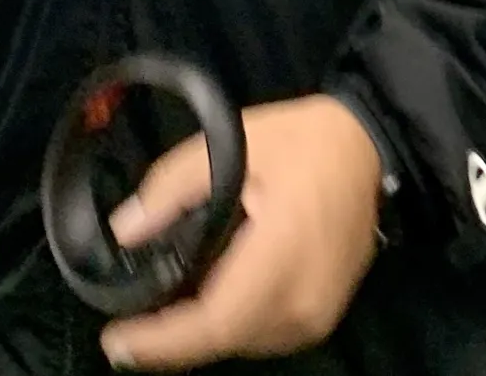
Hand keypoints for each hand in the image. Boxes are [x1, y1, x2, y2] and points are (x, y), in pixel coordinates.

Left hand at [102, 95, 384, 370]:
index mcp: (283, 252)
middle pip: (224, 339)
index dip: (162, 341)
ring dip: (203, 333)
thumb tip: (125, 230)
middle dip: (173, 339)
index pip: (215, 320)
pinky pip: (266, 335)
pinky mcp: (324, 314)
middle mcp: (305, 297)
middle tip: (131, 324)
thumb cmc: (303, 142)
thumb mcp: (235, 142)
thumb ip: (174, 186)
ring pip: (244, 343)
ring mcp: (319, 312)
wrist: (369, 146)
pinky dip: (233, 325)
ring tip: (164, 315)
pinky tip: (210, 303)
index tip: (116, 339)